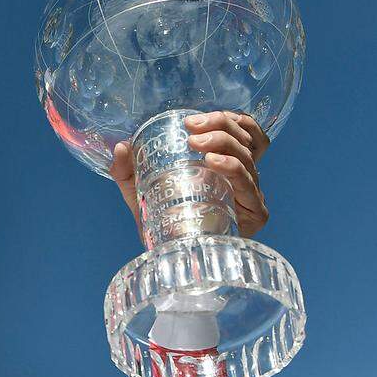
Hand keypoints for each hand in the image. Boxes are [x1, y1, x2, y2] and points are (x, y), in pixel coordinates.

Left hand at [109, 111, 271, 237]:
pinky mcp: (255, 213)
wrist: (167, 258)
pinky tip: (214, 162)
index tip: (192, 120)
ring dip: (223, 143)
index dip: (225, 119)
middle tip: (191, 128)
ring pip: (247, 157)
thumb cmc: (161, 219)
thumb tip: (121, 146)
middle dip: (220, 126)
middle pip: (244, 139)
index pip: (241, 131)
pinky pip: (248, 184)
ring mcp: (251, 194)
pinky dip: (233, 168)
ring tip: (196, 143)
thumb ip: (127, 170)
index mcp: (224, 164)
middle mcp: (243, 176)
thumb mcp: (139, 190)